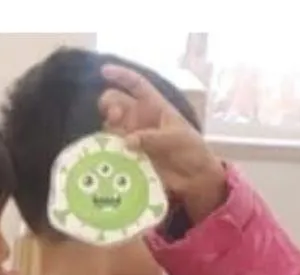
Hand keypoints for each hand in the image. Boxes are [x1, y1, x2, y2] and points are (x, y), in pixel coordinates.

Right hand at [98, 63, 225, 219]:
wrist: (195, 178)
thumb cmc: (191, 151)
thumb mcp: (176, 140)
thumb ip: (152, 138)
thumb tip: (127, 141)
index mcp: (154, 106)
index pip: (136, 84)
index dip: (121, 75)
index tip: (104, 71)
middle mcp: (140, 119)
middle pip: (116, 103)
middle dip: (109, 105)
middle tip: (114, 117)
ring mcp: (133, 138)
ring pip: (110, 127)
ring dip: (108, 130)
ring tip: (113, 140)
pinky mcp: (130, 157)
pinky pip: (112, 150)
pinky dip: (107, 151)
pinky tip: (106, 154)